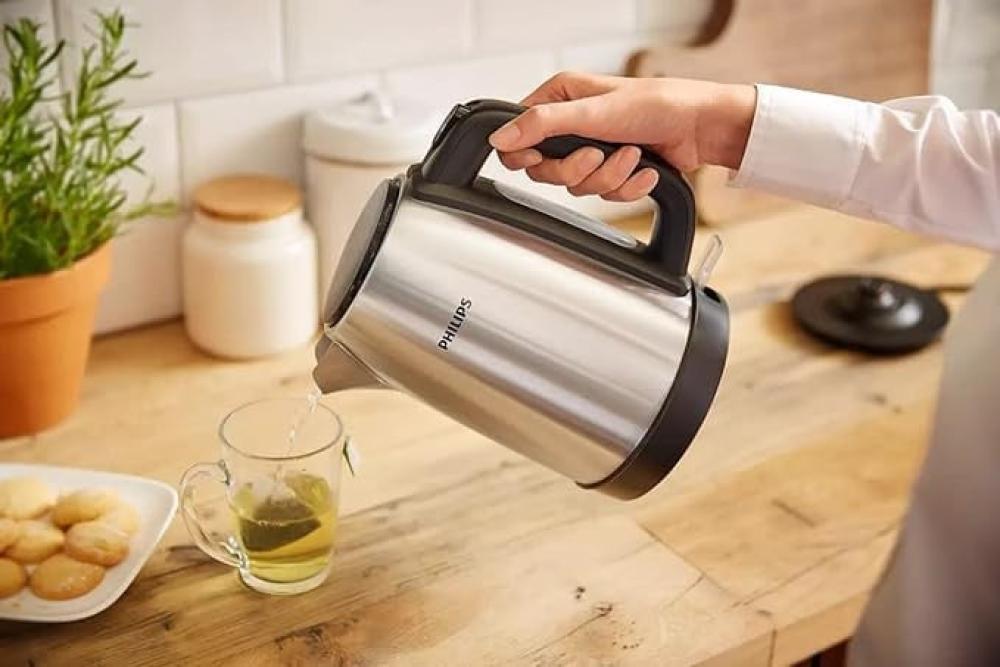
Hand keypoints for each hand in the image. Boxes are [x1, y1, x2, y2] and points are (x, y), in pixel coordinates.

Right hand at [488, 72, 755, 200]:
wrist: (700, 128)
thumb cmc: (657, 105)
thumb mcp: (592, 113)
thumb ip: (542, 125)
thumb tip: (500, 137)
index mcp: (560, 99)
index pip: (518, 136)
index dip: (526, 154)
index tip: (541, 159)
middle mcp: (572, 124)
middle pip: (546, 170)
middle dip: (578, 169)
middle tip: (597, 155)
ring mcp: (592, 149)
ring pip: (577, 186)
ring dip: (610, 176)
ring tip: (632, 155)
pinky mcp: (612, 171)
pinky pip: (604, 194)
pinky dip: (628, 186)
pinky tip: (644, 168)